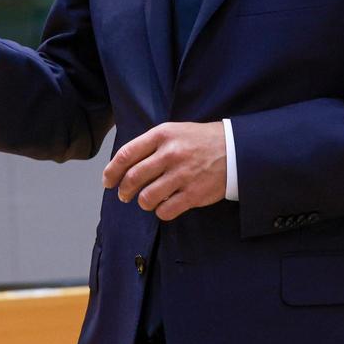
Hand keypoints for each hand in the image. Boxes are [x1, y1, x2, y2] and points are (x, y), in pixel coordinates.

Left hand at [101, 121, 226, 220]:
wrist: (235, 149)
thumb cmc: (199, 141)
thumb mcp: (173, 131)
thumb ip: (149, 145)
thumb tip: (124, 165)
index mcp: (162, 135)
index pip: (126, 154)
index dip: (112, 171)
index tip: (107, 181)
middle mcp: (170, 154)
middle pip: (133, 178)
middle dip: (123, 190)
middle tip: (124, 195)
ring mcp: (182, 175)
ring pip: (146, 197)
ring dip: (142, 202)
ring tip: (146, 200)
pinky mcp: (193, 194)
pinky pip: (165, 211)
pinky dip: (160, 211)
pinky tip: (164, 206)